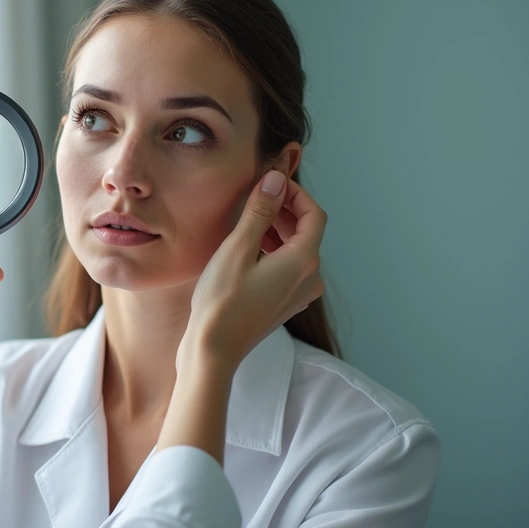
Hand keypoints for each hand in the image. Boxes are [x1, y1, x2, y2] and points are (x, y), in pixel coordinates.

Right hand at [181, 170, 326, 370]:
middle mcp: (310, 278)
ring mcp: (300, 294)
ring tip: (248, 223)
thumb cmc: (222, 301)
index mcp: (303, 261)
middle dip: (285, 210)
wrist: (214, 349)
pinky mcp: (286, 303)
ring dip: (278, 230)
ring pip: (297, 250)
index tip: (271, 182)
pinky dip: (274, 251)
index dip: (295, 193)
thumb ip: (260, 211)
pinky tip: (249, 250)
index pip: (314, 214)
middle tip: (256, 198)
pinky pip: (289, 268)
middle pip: (307, 232)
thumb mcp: (238, 248)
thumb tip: (276, 179)